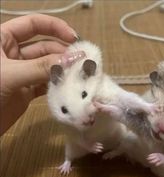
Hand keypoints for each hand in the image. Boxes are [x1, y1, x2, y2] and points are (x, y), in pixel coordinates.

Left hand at [0, 14, 76, 134]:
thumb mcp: (10, 74)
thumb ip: (40, 67)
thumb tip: (73, 61)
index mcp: (3, 39)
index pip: (33, 24)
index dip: (55, 27)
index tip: (75, 38)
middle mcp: (15, 54)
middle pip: (45, 47)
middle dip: (63, 53)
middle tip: (82, 62)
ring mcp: (23, 73)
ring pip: (48, 67)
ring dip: (63, 70)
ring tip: (79, 74)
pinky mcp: (28, 90)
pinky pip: (46, 84)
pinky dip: (57, 85)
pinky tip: (68, 87)